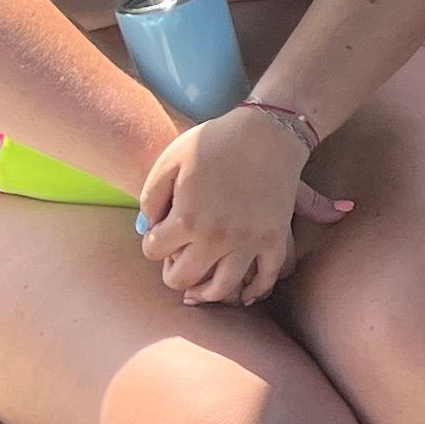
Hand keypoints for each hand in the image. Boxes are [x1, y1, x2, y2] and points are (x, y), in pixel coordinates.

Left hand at [135, 106, 349, 305]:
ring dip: (207, 292)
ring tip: (202, 282)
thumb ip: (150, 197)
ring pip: (223, 288)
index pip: (153, 251)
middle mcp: (216, 238)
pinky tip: (243, 293)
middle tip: (177, 258)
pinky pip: (267, 278)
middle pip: (182, 279)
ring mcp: (249, 241)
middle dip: (173, 271)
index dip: (153, 242)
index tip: (161, 233)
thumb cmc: (214, 141)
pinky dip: (254, 292)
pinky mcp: (275, 238)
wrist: (266, 130)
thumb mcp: (169, 161)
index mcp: (187, 219)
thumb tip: (149, 229)